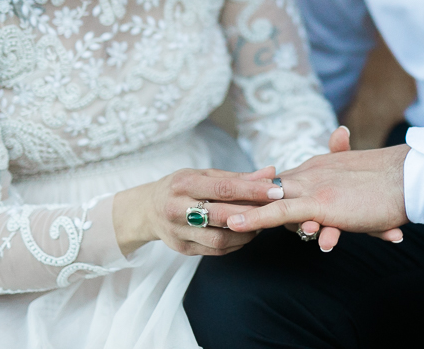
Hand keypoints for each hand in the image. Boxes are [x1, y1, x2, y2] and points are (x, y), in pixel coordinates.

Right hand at [113, 165, 280, 256]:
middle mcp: (178, 208)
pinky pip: (216, 250)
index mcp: (184, 184)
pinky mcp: (182, 249)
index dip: (252, 191)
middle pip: (221, 216)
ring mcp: (178, 232)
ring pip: (219, 239)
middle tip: (274, 209)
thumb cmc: (181, 187)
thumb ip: (238, 177)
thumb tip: (271, 173)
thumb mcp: (204, 174)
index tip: (275, 191)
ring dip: (246, 233)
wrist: (147, 210)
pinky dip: (236, 243)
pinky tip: (246, 234)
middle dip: (252, 213)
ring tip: (262, 223)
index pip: (223, 188)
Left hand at [229, 138, 409, 247]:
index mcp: (320, 166)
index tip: (234, 196)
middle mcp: (311, 173)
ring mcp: (312, 188)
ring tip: (213, 218)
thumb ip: (349, 165)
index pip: (282, 179)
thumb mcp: (365, 179)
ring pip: (265, 198)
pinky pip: (278, 212)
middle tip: (210, 206)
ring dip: (239, 209)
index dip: (259, 188)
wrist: (408, 180)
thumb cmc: (392, 183)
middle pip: (267, 186)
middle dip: (239, 197)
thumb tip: (342, 140)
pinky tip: (235, 225)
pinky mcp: (318, 204)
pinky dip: (255, 218)